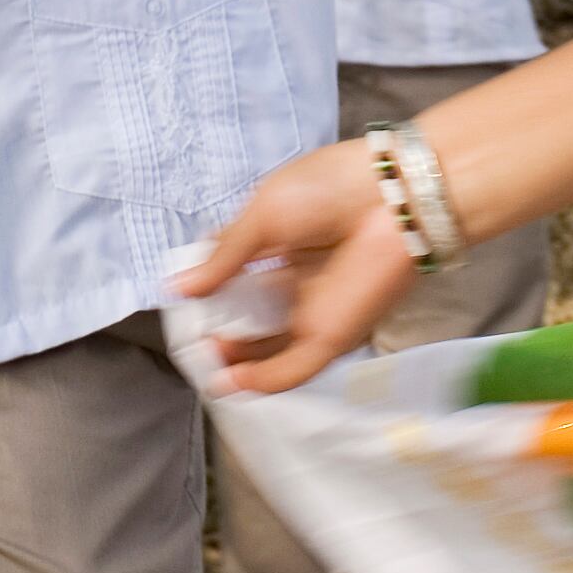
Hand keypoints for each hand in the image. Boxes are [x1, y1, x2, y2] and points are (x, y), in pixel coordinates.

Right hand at [171, 138, 419, 394]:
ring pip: (269, 347)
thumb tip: (180, 286)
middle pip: (252, 315)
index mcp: (279, 242)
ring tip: (205, 365)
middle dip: (222, 330)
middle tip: (194, 340)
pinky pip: (295, 366)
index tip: (184, 299)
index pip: (236, 272)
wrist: (393, 198)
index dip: (208, 287)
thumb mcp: (262, 216)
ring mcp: (314, 309)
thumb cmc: (328, 190)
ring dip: (237, 360)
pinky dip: (263, 379)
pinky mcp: (334, 334)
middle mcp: (296, 279)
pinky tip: (230, 382)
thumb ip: (224, 258)